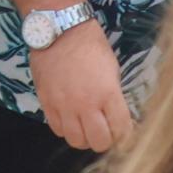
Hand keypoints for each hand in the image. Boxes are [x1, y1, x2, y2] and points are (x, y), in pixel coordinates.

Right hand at [28, 15, 132, 151]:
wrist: (60, 30)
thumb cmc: (91, 45)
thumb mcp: (112, 69)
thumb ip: (114, 96)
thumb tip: (118, 116)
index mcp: (108, 93)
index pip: (121, 130)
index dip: (125, 135)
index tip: (124, 131)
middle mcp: (86, 104)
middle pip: (98, 142)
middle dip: (106, 140)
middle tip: (106, 132)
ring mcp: (64, 106)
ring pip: (76, 141)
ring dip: (85, 138)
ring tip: (87, 128)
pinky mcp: (47, 103)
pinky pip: (57, 130)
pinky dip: (66, 129)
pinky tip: (71, 119)